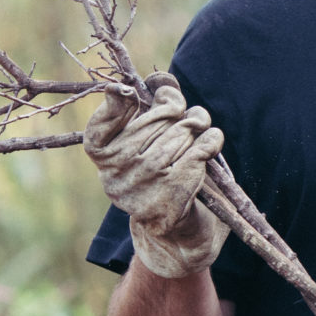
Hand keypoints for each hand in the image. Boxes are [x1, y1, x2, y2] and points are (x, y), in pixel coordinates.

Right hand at [84, 73, 227, 279]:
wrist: (179, 236)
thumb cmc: (168, 175)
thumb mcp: (156, 138)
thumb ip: (156, 105)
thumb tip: (160, 79)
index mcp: (102, 158)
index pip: (102, 122)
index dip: (119, 102)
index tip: (133, 93)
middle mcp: (114, 176)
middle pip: (156, 120)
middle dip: (179, 113)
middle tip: (190, 117)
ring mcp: (141, 190)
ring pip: (180, 136)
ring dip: (198, 128)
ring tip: (202, 133)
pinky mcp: (169, 201)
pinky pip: (197, 154)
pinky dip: (211, 143)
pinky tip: (213, 142)